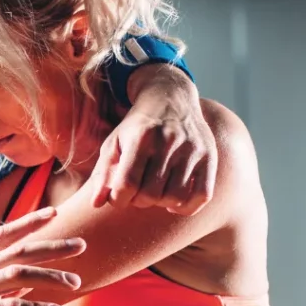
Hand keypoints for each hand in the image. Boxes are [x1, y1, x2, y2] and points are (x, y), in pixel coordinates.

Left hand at [92, 65, 216, 215]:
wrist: (170, 99)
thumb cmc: (136, 128)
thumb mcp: (113, 143)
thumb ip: (102, 174)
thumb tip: (96, 204)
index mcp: (141, 138)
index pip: (127, 184)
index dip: (118, 200)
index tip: (118, 197)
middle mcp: (168, 142)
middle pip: (150, 195)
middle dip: (138, 201)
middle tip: (136, 192)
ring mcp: (192, 149)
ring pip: (175, 197)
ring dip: (160, 203)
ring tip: (153, 193)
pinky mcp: (209, 156)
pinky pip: (202, 195)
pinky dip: (186, 207)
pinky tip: (173, 201)